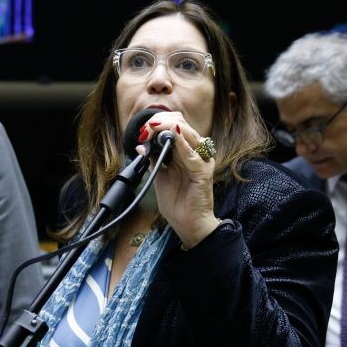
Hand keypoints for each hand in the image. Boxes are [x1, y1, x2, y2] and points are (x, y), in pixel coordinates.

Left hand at [136, 111, 218, 247]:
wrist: (187, 224)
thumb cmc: (177, 202)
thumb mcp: (159, 176)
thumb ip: (154, 159)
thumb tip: (142, 144)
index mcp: (186, 151)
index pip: (174, 125)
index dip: (158, 123)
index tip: (142, 131)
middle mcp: (196, 152)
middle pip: (181, 124)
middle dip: (160, 123)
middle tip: (144, 131)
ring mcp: (202, 161)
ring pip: (188, 134)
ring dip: (167, 128)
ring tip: (152, 130)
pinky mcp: (204, 172)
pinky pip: (192, 155)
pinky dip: (181, 143)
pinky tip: (172, 136)